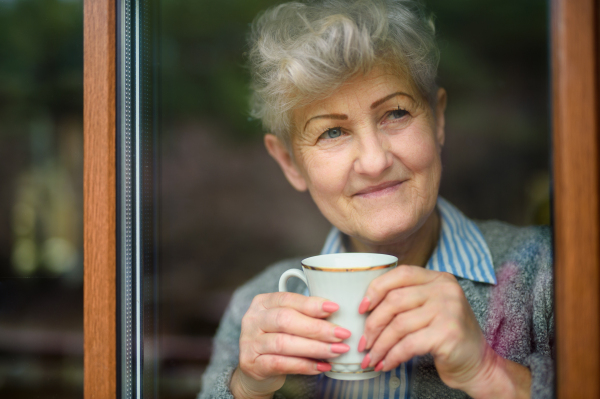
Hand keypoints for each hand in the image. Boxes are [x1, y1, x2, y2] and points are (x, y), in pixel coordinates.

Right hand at [230, 292, 351, 397]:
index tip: (335, 308)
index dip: (312, 304)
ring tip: (336, 351)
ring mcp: (249, 342)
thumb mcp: (288, 321)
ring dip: (315, 347)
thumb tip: (337, 315)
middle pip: (286, 320)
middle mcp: (253, 319)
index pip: (288, 299)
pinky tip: (322, 366)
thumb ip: (305, 315)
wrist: (257, 368)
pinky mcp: (251, 363)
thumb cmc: (278, 338)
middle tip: (341, 334)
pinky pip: (280, 364)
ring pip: (283, 343)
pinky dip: (304, 365)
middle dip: (317, 328)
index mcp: (263, 302)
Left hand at [359, 265, 525, 396]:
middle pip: (394, 300)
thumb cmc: (446, 337)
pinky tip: (386, 364)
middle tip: (364, 342)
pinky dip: (392, 356)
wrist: (478, 364)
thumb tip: (365, 306)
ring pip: (398, 325)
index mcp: (439, 278)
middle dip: (373, 324)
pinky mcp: (447, 334)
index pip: (401, 274)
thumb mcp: (430, 309)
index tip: (362, 308)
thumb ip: (407, 300)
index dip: (376, 289)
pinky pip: (408, 344)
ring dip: (380, 345)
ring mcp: (449, 310)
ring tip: (371, 358)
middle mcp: (446, 290)